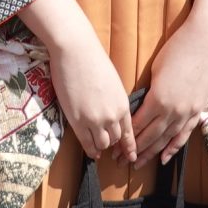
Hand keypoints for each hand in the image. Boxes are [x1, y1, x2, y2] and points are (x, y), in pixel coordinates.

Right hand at [46, 20, 135, 159]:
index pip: (129, 132)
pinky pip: (86, 144)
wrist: (76, 51)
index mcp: (123, 104)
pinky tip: (91, 152)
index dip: (130, 146)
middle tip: (110, 149)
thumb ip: (115, 101)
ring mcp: (95, 120)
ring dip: (100, 147)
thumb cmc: (93, 61)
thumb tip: (113, 113)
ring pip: (102, 144)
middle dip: (113, 145)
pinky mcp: (78, 121)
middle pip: (116, 140)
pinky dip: (90, 150)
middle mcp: (112, 115)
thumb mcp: (113, 82)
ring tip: (97, 147)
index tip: (131, 156)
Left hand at [130, 21, 207, 163]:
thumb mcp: (156, 70)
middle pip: (150, 136)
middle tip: (120, 161)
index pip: (138, 125)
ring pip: (166, 139)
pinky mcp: (198, 110)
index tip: (115, 146)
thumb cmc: (177, 49)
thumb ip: (149, 92)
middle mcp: (173, 110)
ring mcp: (188, 112)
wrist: (205, 40)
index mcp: (158, 99)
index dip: (126, 137)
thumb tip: (141, 106)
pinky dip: (174, 147)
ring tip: (138, 164)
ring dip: (151, 153)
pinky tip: (165, 158)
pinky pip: (184, 134)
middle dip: (133, 150)